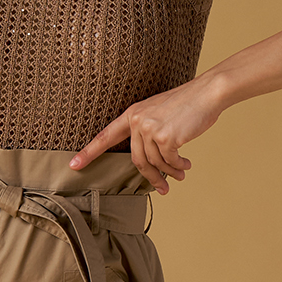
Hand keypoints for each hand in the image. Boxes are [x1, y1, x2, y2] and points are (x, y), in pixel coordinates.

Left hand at [68, 75, 223, 194]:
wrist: (207, 93)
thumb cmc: (187, 104)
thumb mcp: (160, 114)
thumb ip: (148, 131)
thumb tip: (150, 161)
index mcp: (132, 114)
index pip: (106, 136)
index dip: (89, 152)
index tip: (74, 165)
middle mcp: (137, 121)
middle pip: (137, 160)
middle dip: (151, 177)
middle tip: (163, 188)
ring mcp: (150, 128)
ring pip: (155, 163)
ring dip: (169, 173)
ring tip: (181, 174)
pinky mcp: (166, 137)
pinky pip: (169, 161)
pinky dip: (178, 166)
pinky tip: (186, 165)